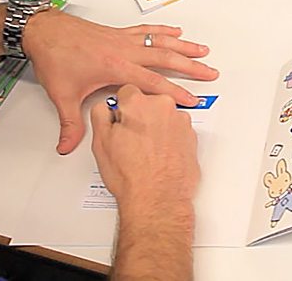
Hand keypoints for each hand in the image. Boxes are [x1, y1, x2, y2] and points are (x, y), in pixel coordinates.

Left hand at [22, 11, 218, 153]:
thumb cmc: (55, 58)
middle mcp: (125, 51)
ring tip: (203, 50)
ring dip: (184, 46)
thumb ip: (70, 123)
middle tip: (210, 72)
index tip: (192, 100)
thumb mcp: (62, 95)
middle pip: (166, 58)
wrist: (44, 31)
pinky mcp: (119, 32)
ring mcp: (123, 40)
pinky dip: (163, 30)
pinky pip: (147, 30)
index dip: (174, 93)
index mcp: (116, 67)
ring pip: (161, 42)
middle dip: (191, 67)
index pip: (153, 83)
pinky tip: (176, 30)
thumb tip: (67, 146)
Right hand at [90, 85, 198, 218]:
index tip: (120, 120)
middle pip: (148, 101)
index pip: (126, 92)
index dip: (121, 109)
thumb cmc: (131, 176)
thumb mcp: (101, 142)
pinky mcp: (191, 135)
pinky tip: (159, 155)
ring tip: (146, 152)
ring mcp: (180, 121)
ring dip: (156, 127)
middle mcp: (163, 106)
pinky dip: (170, 138)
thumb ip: (100, 114)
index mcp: (138, 103)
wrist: (157, 199)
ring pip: (163, 116)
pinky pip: (177, 130)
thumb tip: (104, 108)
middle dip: (140, 116)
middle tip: (132, 140)